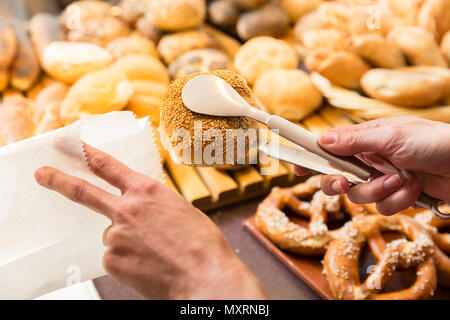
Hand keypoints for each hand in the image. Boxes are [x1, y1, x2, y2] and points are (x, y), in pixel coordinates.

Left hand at [35, 144, 266, 299]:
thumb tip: (141, 214)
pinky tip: (147, 266)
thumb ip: (153, 205)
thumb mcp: (180, 210)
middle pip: (83, 192)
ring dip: (126, 241)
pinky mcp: (112, 261)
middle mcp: (126, 209)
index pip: (108, 166)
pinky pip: (114, 257)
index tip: (70, 146)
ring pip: (112, 234)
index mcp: (147, 191)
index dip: (86, 153)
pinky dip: (127, 261)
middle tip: (43, 174)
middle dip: (58, 181)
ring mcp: (116, 235)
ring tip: (152, 253)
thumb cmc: (201, 244)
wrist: (204, 276)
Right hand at [295, 117, 449, 214]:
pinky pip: (383, 208)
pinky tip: (416, 190)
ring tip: (402, 180)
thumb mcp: (392, 136)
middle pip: (336, 177)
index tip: (295, 168)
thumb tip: (321, 140)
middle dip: (339, 183)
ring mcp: (382, 180)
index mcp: (364, 140)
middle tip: (343, 183)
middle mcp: (369, 161)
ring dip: (380, 191)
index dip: (310, 158)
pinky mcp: (397, 197)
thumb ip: (355, 140)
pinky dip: (399, 200)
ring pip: (359, 196)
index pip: (329, 148)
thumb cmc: (434, 141)